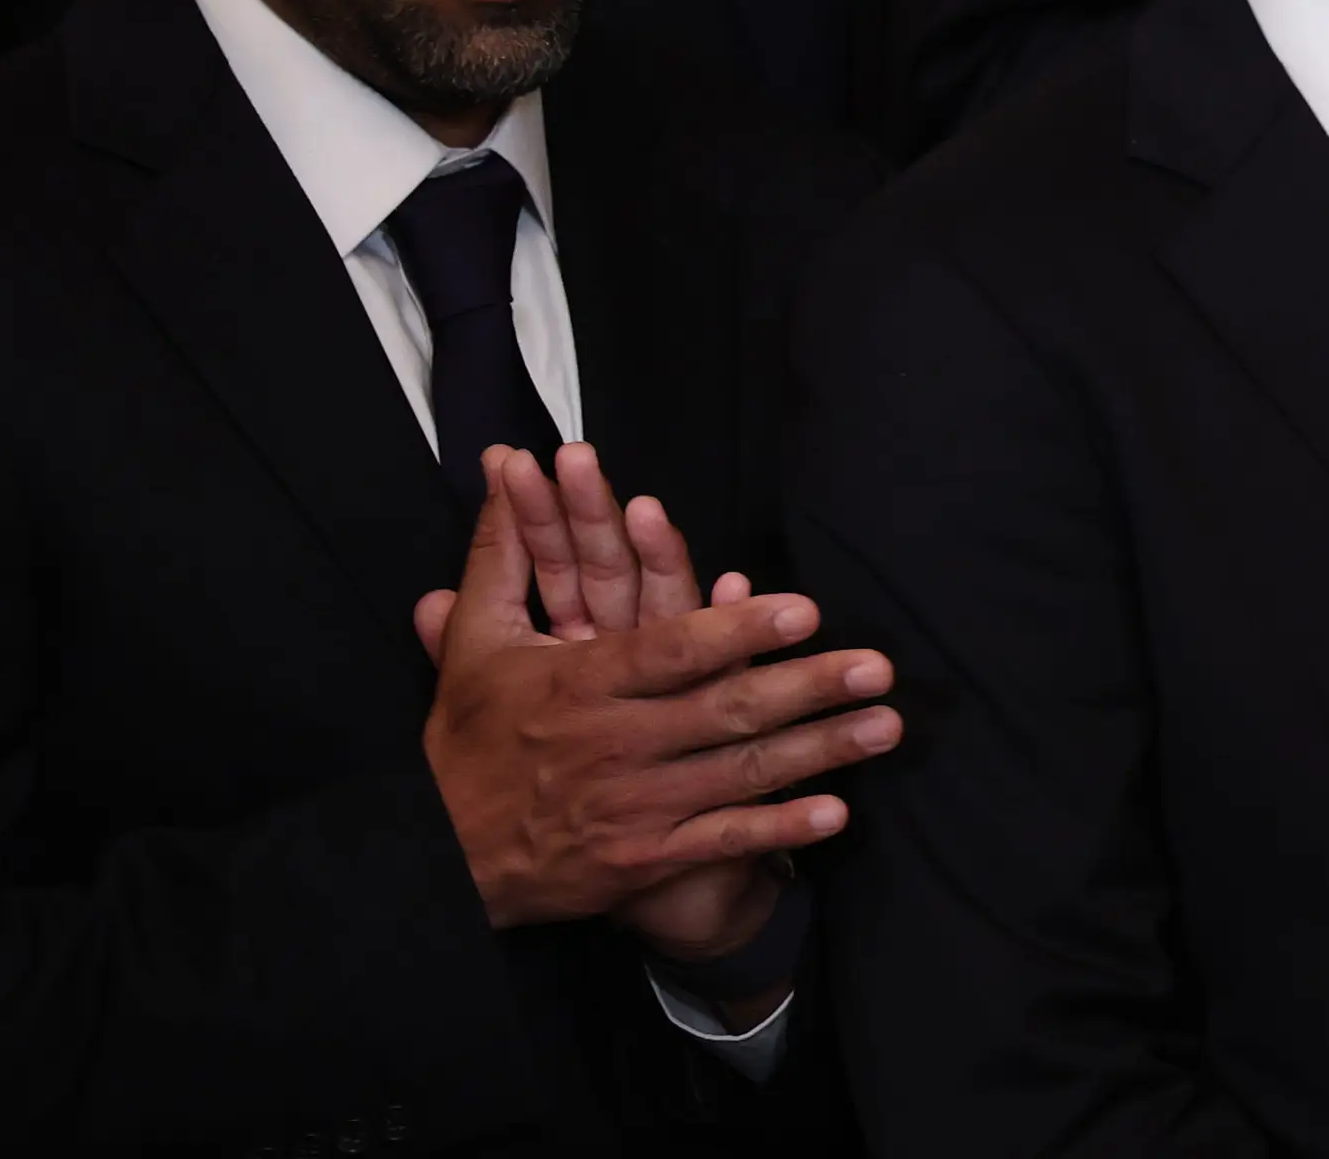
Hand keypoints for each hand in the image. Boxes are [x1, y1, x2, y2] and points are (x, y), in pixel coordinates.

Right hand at [412, 462, 897, 938]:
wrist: (444, 858)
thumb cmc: (470, 741)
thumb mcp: (479, 646)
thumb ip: (500, 558)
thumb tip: (501, 467)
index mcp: (583, 686)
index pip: (671, 652)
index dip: (737, 631)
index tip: (803, 612)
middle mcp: (618, 744)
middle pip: (725, 711)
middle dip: (807, 689)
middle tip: (878, 667)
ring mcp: (636, 807)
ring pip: (740, 774)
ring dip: (818, 752)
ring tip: (885, 727)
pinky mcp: (644, 860)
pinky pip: (721, 841)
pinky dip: (778, 829)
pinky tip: (835, 813)